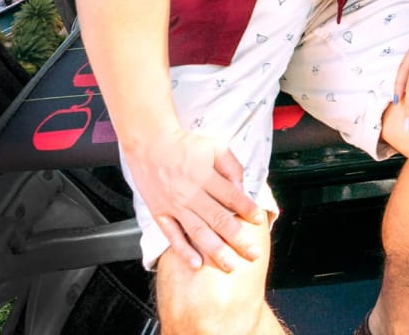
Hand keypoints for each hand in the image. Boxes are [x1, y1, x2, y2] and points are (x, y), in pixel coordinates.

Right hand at [123, 128, 266, 271]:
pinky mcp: (161, 214)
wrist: (150, 144)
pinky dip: (184, 251)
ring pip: (199, 233)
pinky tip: (197, 264)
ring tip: (231, 265)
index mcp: (206, 176)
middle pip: (219, 220)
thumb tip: (241, 188)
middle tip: (253, 253)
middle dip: (239, 239)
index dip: (248, 210)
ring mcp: (175, 206)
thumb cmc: (184, 145)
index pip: (233, 197)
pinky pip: (173, 236)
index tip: (259, 221)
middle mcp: (191, 194)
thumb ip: (231, 167)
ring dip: (216, 251)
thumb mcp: (215, 146)